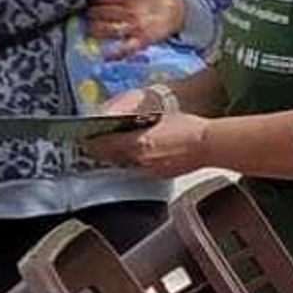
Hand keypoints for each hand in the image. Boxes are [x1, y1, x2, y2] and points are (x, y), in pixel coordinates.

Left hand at [84, 86, 213, 177]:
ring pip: (125, 164)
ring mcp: (150, 170)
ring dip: (117, 157)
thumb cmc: (188, 128)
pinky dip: (134, 162)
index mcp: (139, 143)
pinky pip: (140, 169)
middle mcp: (141, 160)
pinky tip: (138, 154)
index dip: (92, 142)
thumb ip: (141, 123)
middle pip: (112, 157)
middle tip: (92, 145)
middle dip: (101, 151)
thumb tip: (126, 122)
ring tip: (112, 148)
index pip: (106, 145)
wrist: (209, 145)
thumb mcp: (161, 117)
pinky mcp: (159, 175)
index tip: (84, 139)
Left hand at [86, 0, 184, 53]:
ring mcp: (135, 26)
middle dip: (91, 13)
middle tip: (88, 14)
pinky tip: (106, 55)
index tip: (88, 0)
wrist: (181, 8)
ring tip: (90, 28)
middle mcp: (129, 11)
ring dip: (95, 29)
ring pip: (107, 28)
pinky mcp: (142, 40)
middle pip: (100, 12)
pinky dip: (117, 53)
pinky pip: (127, 47)